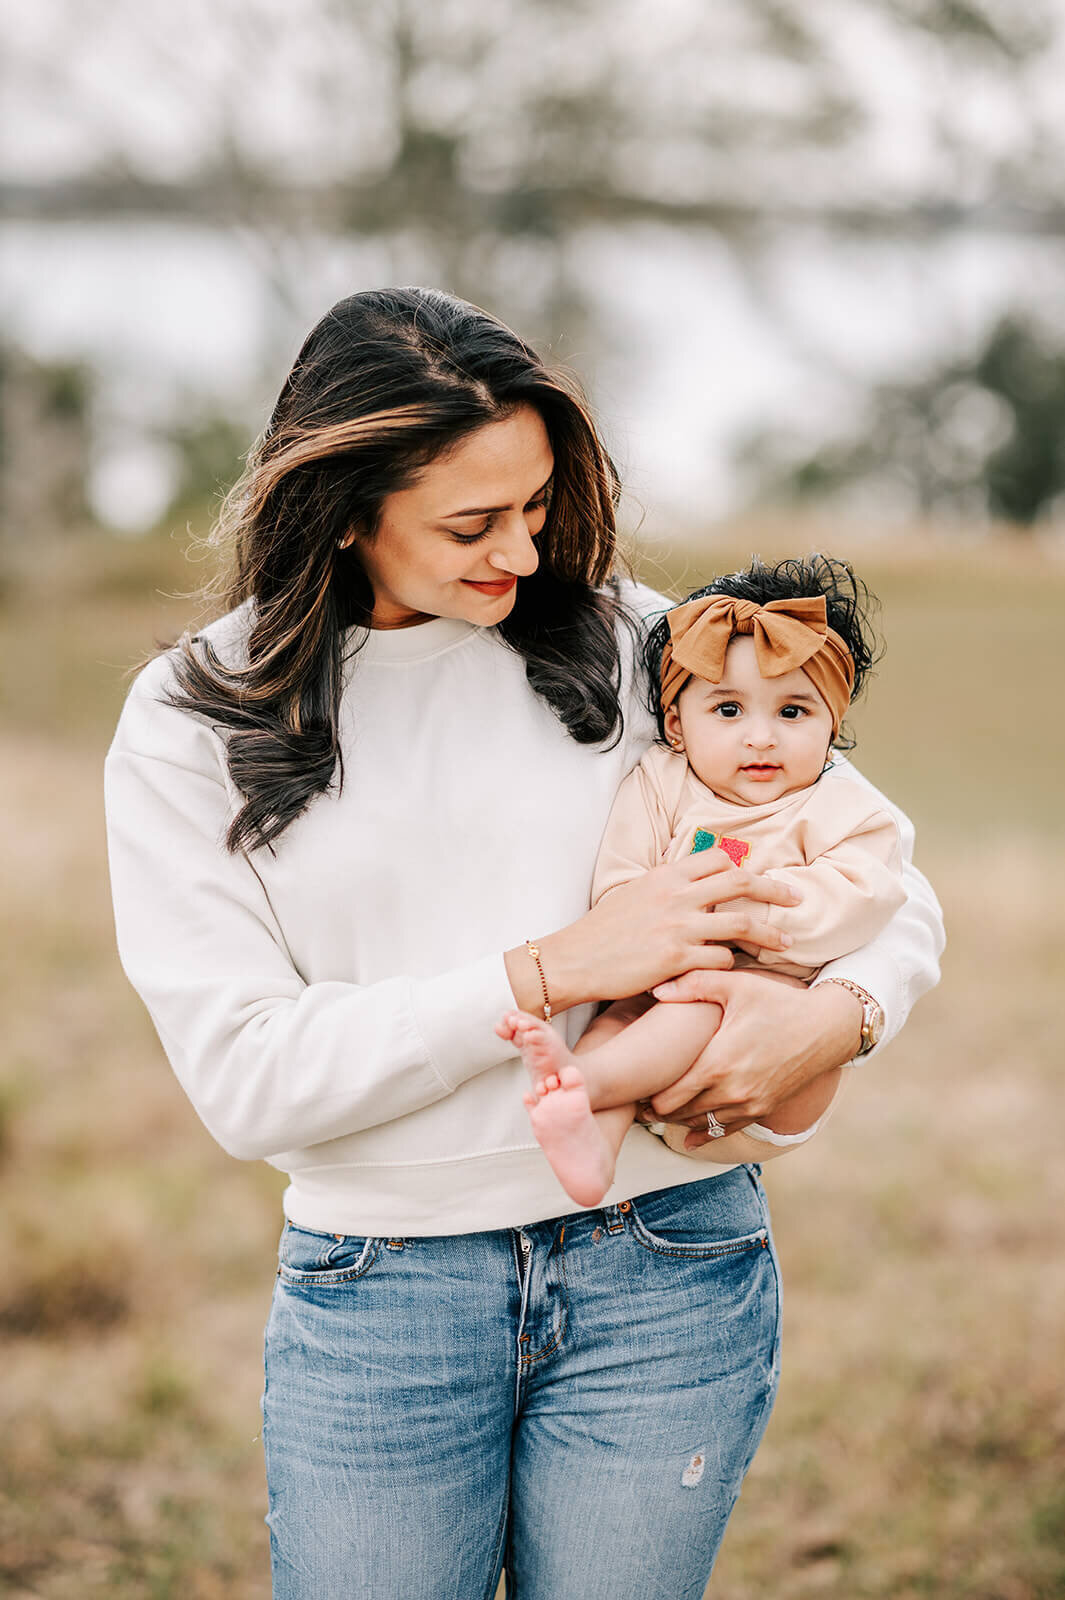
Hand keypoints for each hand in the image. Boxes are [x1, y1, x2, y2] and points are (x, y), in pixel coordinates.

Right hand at [507, 849, 800, 1013]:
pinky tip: (736, 969)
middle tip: (796, 898)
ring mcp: (678, 927)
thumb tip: (698, 883)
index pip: (719, 859)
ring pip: (741, 924)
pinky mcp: (676, 959)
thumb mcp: (635, 893)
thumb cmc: (603, 930)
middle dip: (775, 890)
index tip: (761, 879)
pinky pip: (721, 959)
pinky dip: (733, 963)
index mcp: (667, 875)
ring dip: (769, 933)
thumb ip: (669, 887)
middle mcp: (676, 896)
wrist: (574, 959)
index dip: (744, 867)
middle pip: (741, 882)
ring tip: (787, 942)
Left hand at [647, 969, 862, 1134]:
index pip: (667, 1093)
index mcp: (717, 1062)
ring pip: (699, 1125)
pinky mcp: (763, 1110)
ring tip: (657, 1109)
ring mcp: (748, 1104)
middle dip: (656, 1107)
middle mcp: (731, 1091)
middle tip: (638, 1096)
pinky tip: (689, 1136)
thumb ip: (694, 984)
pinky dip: (704, 1133)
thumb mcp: (737, 984)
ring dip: (677, 1119)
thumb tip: (656, 989)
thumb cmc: (779, 1002)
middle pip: (677, 1113)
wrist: (828, 1028)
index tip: (633, 1083)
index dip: (644, 1092)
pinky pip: (726, 1131)